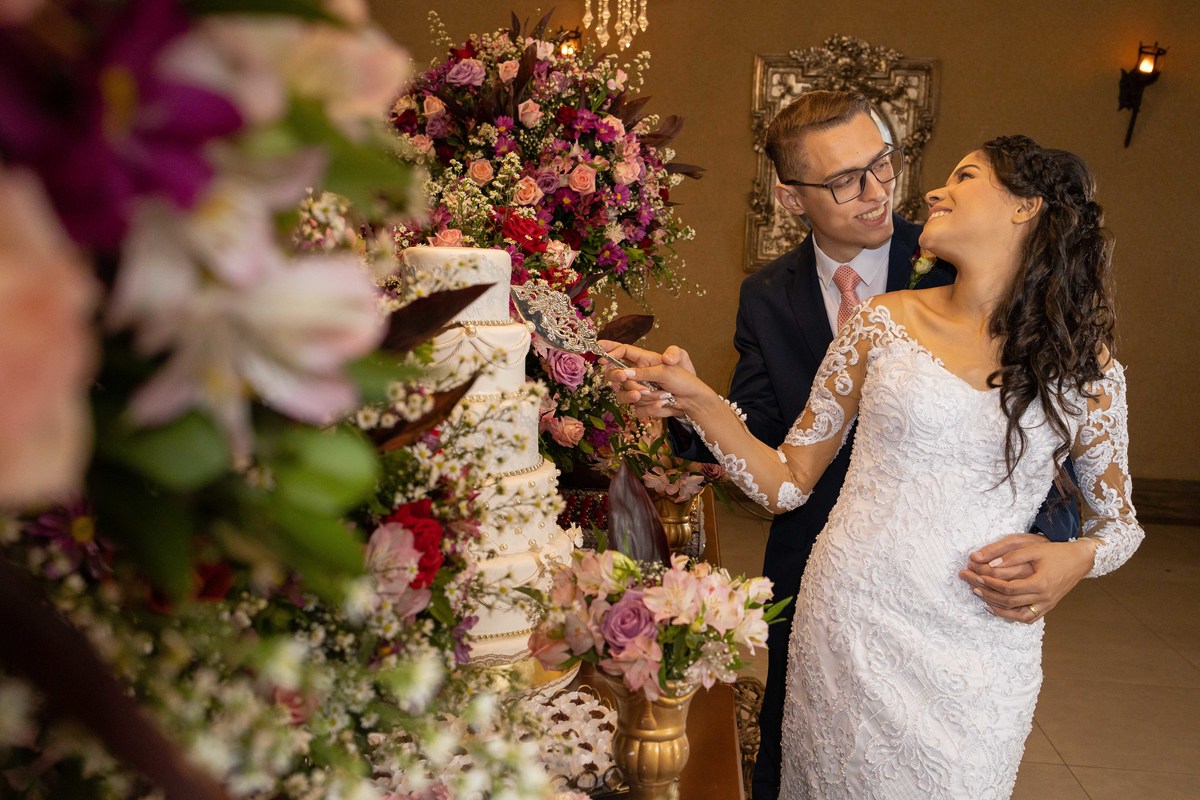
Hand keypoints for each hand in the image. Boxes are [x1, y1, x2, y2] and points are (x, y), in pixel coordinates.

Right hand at [599, 340, 702, 418]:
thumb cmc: (685, 379)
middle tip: (622, 377)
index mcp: (644, 360)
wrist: (693, 401)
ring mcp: (638, 391)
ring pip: (623, 395)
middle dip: (616, 376)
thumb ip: (646, 370)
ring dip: (638, 395)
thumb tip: (626, 373)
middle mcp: (638, 375)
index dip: (609, 349)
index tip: (600, 351)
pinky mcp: (642, 405)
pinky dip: (650, 408)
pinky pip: (637, 409)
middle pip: (615, 374)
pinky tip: (663, 404)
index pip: (622, 351)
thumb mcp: (668, 369)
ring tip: (655, 395)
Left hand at [958, 533, 1096, 623]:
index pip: (1008, 588)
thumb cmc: (1057, 552)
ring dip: (996, 607)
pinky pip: (1026, 618)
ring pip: (1016, 614)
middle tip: (970, 584)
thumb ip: (1011, 556)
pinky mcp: (1047, 607)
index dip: (989, 582)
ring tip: (980, 597)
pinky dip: (1010, 616)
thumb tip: (988, 563)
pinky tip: (997, 608)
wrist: (1080, 560)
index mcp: (1040, 583)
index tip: (974, 575)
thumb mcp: (1034, 548)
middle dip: (986, 593)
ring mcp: (1046, 605)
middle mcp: (1044, 598)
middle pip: (1009, 602)